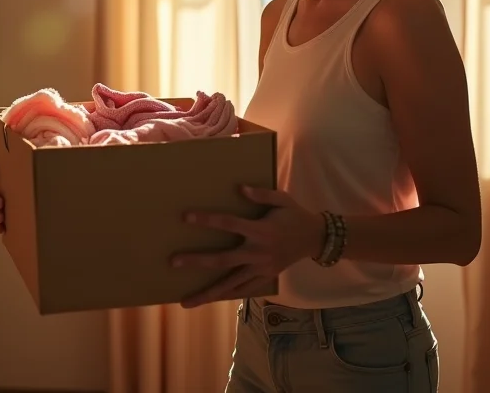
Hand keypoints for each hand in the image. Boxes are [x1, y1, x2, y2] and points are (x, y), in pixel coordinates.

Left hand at [172, 186, 323, 308]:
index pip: (229, 224)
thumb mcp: (281, 199)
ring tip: (185, 302)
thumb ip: (260, 194)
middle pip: (223, 260)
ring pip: (230, 284)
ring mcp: (261, 268)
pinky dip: (226, 296)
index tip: (186, 217)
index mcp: (261, 231)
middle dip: (197, 261)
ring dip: (208, 293)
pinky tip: (209, 302)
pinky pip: (242, 290)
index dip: (207, 220)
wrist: (315, 239)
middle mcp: (258, 253)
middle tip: (173, 262)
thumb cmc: (295, 214)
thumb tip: (239, 188)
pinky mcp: (265, 278)